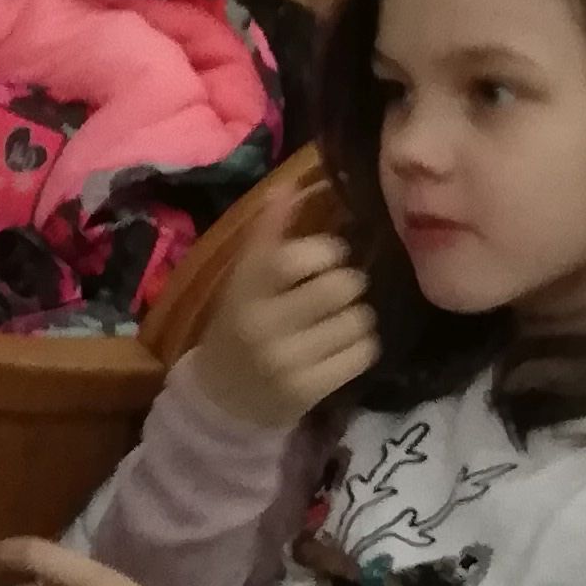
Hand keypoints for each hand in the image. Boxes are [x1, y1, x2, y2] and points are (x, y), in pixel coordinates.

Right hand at [185, 183, 377, 435]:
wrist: (222, 400)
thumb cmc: (237, 329)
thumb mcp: (241, 282)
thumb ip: (267, 238)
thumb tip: (289, 185)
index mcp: (241, 292)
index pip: (290, 258)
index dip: (324, 250)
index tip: (329, 256)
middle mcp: (262, 325)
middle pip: (338, 286)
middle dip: (349, 283)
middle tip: (339, 291)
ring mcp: (287, 361)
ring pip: (358, 319)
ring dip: (358, 316)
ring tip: (340, 321)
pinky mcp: (311, 389)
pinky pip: (363, 353)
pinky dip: (362, 346)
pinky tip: (343, 347)